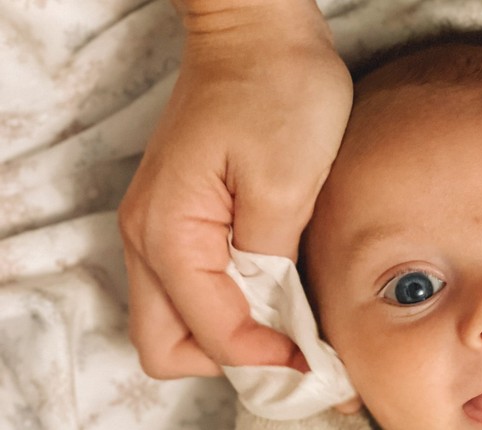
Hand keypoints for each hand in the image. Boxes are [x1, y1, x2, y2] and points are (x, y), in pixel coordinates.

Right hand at [119, 0, 351, 377]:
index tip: (315, 360)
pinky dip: (231, 305)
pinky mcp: (182, 217)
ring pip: (177, 321)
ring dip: (230, 337)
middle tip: (295, 352)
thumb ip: (271, 262)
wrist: (256, 29)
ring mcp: (159, 228)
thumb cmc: (275, 87)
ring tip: (291, 326)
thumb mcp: (286, 182)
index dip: (263, 358)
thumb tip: (273, 319)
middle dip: (231, 361)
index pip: (208, 333)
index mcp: (167, 232)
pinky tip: (278, 292)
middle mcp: (148, 238)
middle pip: (168, 345)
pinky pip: (193, 286)